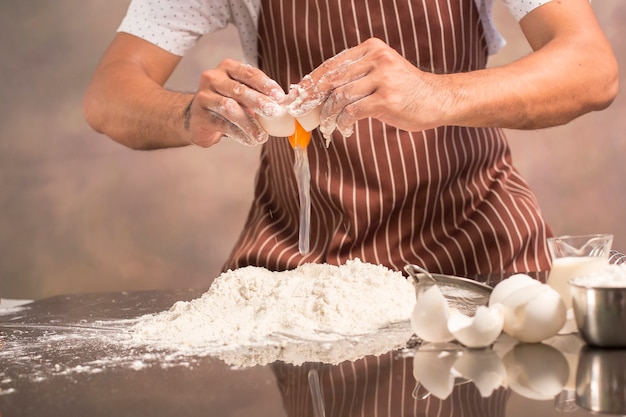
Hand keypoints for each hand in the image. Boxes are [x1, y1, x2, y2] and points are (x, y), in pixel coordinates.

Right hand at [186, 59, 287, 146]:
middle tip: (274, 113)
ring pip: (229, 108)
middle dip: (259, 102)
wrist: (198, 118)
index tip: (280, 97)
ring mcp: (204, 96)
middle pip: (239, 90)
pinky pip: (222, 124)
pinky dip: (239, 134)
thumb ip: (260, 95)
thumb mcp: (244, 94)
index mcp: (228, 68)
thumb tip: (284, 105)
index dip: (265, 84)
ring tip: (262, 136)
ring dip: (249, 123)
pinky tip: (249, 140)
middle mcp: (214, 78)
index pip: (249, 73)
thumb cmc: (227, 102)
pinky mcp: (199, 115)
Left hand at [287, 38, 447, 139]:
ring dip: (328, 114)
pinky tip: (343, 128)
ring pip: (339, 96)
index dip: (311, 81)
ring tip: (326, 125)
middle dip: (312, 98)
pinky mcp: (386, 99)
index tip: (297, 94)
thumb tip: (320, 91)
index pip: (332, 64)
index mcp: (371, 49)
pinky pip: (352, 112)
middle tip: (300, 111)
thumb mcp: (381, 71)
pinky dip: (343, 122)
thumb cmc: (405, 89)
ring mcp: (382, 79)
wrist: (438, 99)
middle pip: (331, 79)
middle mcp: (376, 59)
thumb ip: (356, 75)